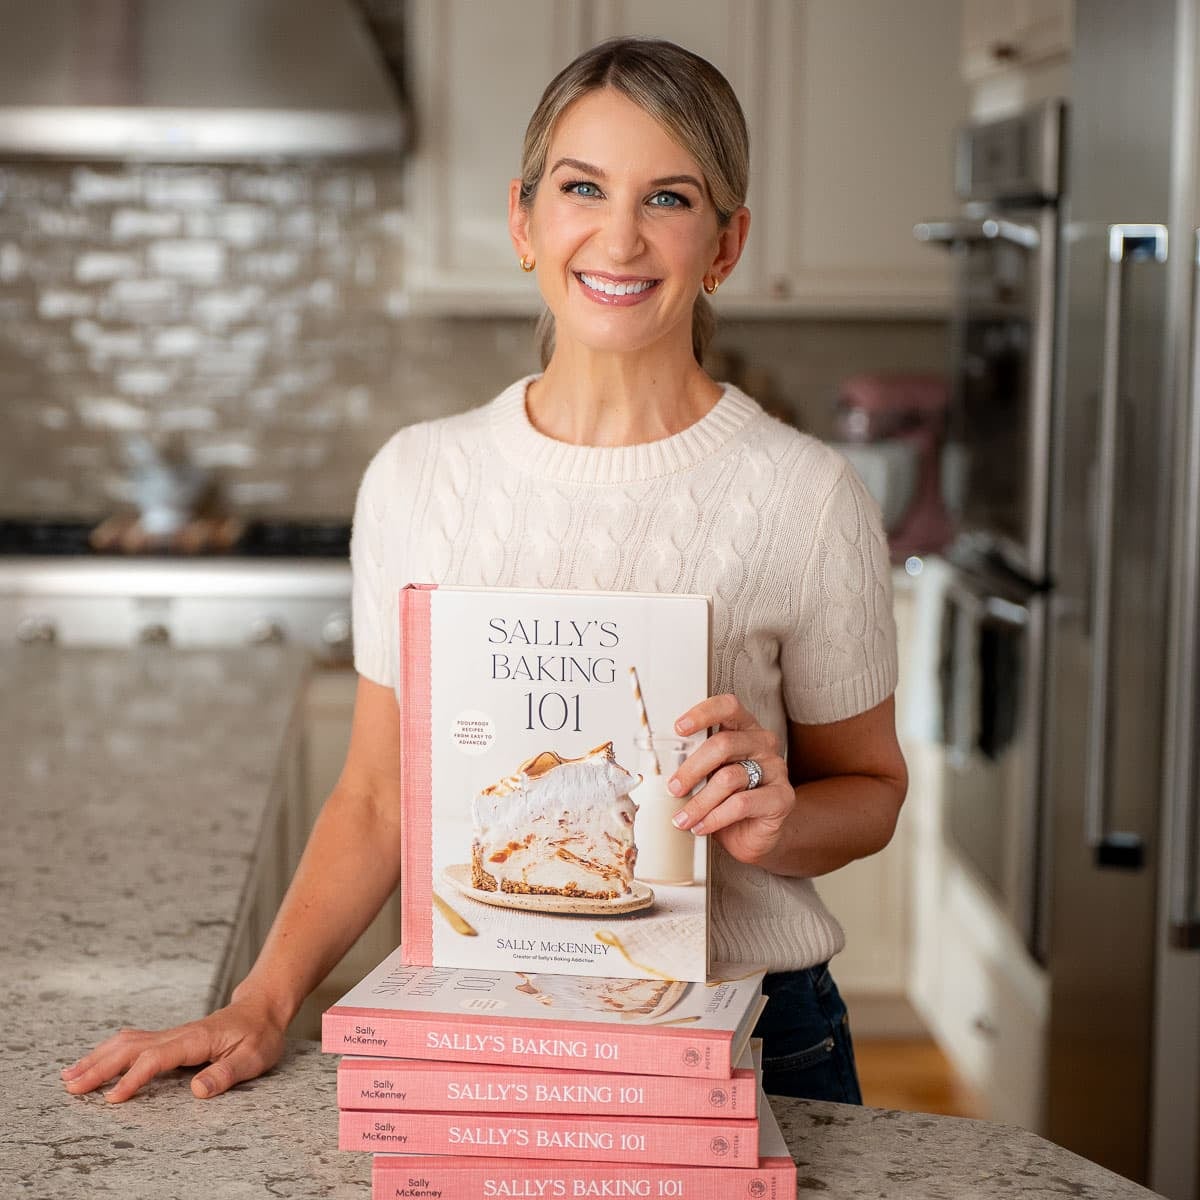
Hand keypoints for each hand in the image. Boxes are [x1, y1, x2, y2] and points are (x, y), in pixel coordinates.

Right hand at [59, 993, 286, 1102]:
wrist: (263, 1009)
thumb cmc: (259, 1035)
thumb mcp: (253, 1057)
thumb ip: (226, 1074)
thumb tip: (196, 1090)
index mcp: (195, 1039)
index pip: (156, 1058)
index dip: (133, 1078)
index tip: (112, 1099)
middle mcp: (178, 1034)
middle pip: (131, 1047)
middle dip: (99, 1067)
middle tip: (70, 1087)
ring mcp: (172, 1035)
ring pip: (127, 1042)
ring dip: (98, 1058)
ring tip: (69, 1077)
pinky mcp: (170, 1039)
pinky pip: (134, 1043)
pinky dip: (109, 1053)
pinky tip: (95, 1063)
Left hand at [669, 693, 793, 865]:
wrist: (755, 835)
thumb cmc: (726, 799)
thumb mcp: (707, 776)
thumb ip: (692, 763)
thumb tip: (655, 766)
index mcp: (744, 729)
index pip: (728, 707)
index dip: (703, 714)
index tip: (678, 729)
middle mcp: (763, 743)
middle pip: (723, 744)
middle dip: (691, 768)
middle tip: (673, 788)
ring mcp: (776, 769)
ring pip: (729, 778)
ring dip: (699, 801)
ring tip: (682, 818)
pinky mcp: (782, 797)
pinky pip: (741, 804)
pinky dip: (715, 817)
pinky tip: (701, 827)